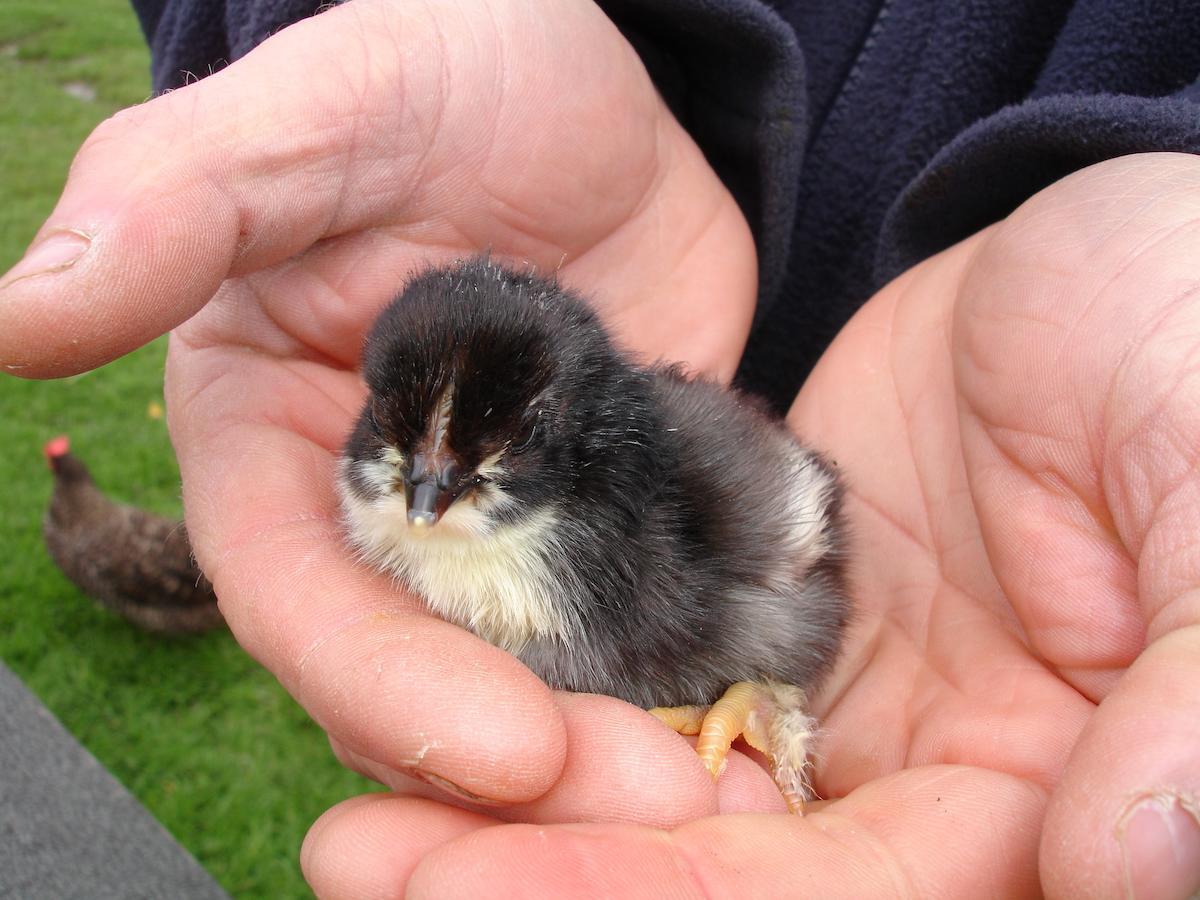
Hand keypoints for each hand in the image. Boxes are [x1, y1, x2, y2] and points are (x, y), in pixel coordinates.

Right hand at [0, 0, 754, 833]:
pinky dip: (676, 683)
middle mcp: (379, 513)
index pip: (301, 602)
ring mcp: (502, 528)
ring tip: (705, 796)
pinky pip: (633, 625)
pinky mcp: (606, 521)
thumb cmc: (443, 70)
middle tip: (647, 805)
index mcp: (274, 446)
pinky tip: (746, 722)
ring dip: (604, 748)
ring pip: (527, 678)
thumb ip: (178, 204)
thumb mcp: (321, 114)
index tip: (506, 752)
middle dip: (510, 758)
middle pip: (419, 677)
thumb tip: (13, 321)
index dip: (385, 688)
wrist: (599, 91)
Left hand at [301, 153, 1199, 899]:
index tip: (495, 886)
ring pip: (653, 783)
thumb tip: (1128, 869)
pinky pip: (628, 666)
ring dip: (511, 806)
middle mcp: (917, 772)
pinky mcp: (753, 600)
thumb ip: (1188, 692)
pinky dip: (536, 691)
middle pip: (717, 870)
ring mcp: (824, 688)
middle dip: (548, 875)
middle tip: (374, 865)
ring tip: (362, 814)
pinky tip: (430, 695)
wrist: (1101, 247)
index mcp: (1035, 788)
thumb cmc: (1194, 340)